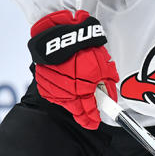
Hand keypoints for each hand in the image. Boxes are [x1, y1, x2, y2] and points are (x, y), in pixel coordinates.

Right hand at [28, 10, 117, 128]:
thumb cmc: (82, 46)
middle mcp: (67, 92)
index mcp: (83, 90)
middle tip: (89, 111)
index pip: (89, 113)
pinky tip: (66, 83)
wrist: (59, 33)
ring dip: (72, 100)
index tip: (95, 122)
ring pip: (65, 102)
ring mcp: (53, 88)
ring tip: (77, 87)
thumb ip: (108, 83)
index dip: (93, 120)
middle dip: (83, 112)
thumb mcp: (103, 64)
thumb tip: (111, 96)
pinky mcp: (43, 82)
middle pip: (76, 111)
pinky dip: (61, 91)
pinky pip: (54, 93)